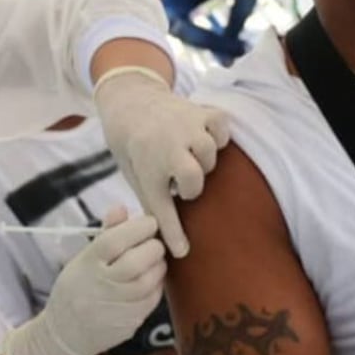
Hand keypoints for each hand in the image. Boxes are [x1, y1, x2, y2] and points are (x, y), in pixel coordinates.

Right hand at [2, 207, 165, 354]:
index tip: (150, 221)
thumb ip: (106, 232)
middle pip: (136, 261)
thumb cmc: (78, 287)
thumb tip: (122, 208)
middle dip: (153, 246)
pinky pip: (152, 300)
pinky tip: (151, 279)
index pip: (115, 241)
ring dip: (158, 265)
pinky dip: (157, 285)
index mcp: (87, 264)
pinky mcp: (128, 323)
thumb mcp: (83, 258)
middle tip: (154, 241)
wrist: (66, 331)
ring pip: (149, 280)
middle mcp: (100, 285)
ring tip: (153, 259)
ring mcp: (114, 307)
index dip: (138, 227)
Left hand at [94, 70, 230, 257]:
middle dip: (191, 187)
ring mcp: (187, 126)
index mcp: (146, 165)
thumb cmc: (134, 147)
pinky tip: (203, 140)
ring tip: (189, 158)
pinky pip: (222, 131)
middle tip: (180, 181)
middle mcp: (168, 145)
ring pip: (210, 156)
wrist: (132, 104)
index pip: (161, 207)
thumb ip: (152, 204)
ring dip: (203, 162)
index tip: (182, 251)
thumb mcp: (135, 176)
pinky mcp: (202, 112)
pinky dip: (218, 137)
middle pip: (194, 180)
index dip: (173, 232)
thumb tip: (172, 242)